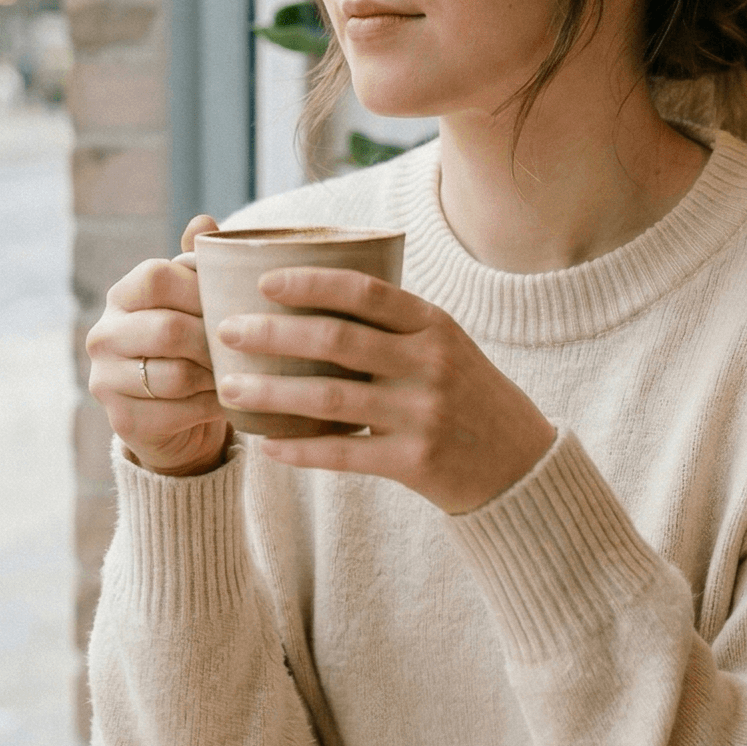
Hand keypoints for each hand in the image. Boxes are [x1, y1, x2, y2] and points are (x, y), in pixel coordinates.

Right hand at [87, 215, 229, 477]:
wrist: (178, 418)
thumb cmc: (192, 347)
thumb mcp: (196, 303)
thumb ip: (199, 265)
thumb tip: (203, 221)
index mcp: (121, 296)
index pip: (156, 276)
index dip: (200, 288)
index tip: (230, 302)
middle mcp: (103, 336)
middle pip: (168, 329)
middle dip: (214, 340)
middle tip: (245, 346)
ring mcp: (106, 381)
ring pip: (176, 375)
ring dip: (216, 376)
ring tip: (239, 373)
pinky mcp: (123, 421)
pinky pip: (180, 411)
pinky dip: (213, 406)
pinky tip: (229, 400)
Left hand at [213, 270, 553, 514]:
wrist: (520, 464)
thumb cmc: (468, 396)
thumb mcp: (446, 346)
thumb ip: (394, 325)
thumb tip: (316, 297)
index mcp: (434, 326)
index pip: (365, 291)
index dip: (311, 283)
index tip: (263, 281)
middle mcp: (429, 364)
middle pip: (336, 340)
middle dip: (273, 333)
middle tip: (227, 330)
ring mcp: (422, 414)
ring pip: (329, 398)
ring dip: (271, 391)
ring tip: (229, 387)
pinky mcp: (414, 461)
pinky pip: (343, 454)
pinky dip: (299, 449)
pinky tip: (265, 445)